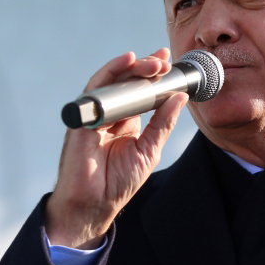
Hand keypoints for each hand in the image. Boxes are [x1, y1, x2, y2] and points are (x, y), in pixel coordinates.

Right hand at [45, 49, 187, 248]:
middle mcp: (111, 114)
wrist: (95, 203)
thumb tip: (179, 97)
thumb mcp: (149, 150)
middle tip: (164, 62)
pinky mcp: (84, 116)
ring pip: (113, 80)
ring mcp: (96, 113)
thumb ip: (163, 123)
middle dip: (147, 68)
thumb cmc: (118, 182)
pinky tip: (126, 61)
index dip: (153, 74)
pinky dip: (111, 71)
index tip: (168, 60)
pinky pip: (97, 88)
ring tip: (154, 63)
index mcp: (127, 121)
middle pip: (127, 81)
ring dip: (134, 67)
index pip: (140, 90)